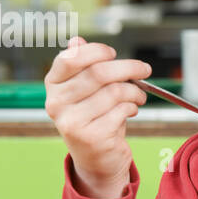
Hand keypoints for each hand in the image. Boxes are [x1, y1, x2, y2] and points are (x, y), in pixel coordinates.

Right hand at [44, 37, 150, 198]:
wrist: (96, 158)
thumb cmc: (94, 117)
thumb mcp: (85, 90)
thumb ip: (82, 66)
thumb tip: (77, 41)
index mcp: (53, 85)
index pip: (70, 59)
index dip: (96, 52)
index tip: (113, 53)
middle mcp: (57, 103)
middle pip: (98, 73)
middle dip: (128, 68)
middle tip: (144, 70)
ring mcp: (72, 121)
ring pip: (114, 92)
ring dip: (134, 91)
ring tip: (139, 95)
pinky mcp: (91, 136)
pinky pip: (121, 110)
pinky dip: (132, 107)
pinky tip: (131, 110)